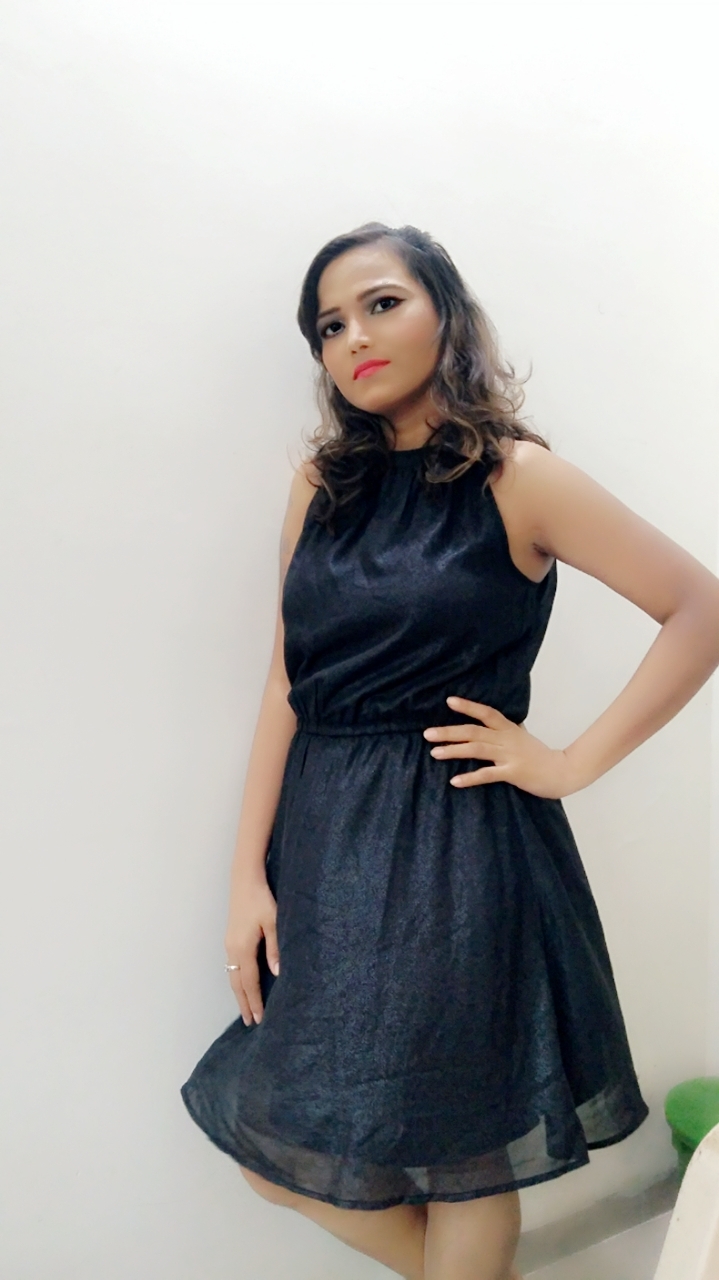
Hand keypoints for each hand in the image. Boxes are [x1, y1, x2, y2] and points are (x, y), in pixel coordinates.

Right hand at [224, 876, 280, 1026]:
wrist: (245, 879)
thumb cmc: (261, 899)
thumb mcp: (273, 922)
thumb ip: (275, 948)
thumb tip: (276, 974)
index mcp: (243, 948)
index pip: (249, 983)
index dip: (254, 1002)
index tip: (259, 1019)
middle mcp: (232, 949)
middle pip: (237, 983)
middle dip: (244, 1003)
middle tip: (250, 1022)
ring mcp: (229, 944)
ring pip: (232, 975)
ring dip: (239, 993)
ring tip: (246, 1008)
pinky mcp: (230, 938)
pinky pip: (232, 966)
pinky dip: (237, 980)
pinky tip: (243, 983)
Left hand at [423, 696, 574, 798]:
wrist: (564, 771)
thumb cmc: (541, 756)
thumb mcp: (523, 738)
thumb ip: (506, 731)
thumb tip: (490, 725)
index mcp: (509, 729)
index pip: (486, 713)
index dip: (468, 706)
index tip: (449, 701)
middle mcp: (507, 739)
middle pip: (473, 731)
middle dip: (449, 732)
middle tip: (427, 733)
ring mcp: (510, 755)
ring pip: (476, 749)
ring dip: (453, 750)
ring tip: (434, 753)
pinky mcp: (513, 773)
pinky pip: (487, 774)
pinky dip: (470, 777)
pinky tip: (454, 780)